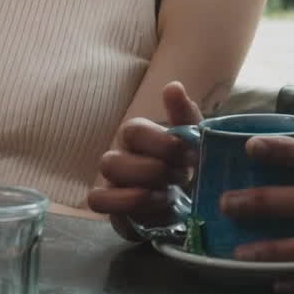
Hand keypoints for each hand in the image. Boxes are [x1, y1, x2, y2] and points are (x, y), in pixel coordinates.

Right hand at [88, 81, 200, 229]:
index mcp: (138, 136)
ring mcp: (111, 182)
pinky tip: (154, 207)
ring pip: (106, 176)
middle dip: (154, 170)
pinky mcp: (111, 207)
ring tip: (168, 195)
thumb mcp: (195, 141)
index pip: (134, 130)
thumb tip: (173, 86)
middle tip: (182, 178)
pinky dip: (125, 204)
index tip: (191, 156)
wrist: (191, 202)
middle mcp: (119, 155)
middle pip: (115, 157)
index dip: (162, 144)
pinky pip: (98, 201)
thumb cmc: (186, 166)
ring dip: (141, 187)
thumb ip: (185, 116)